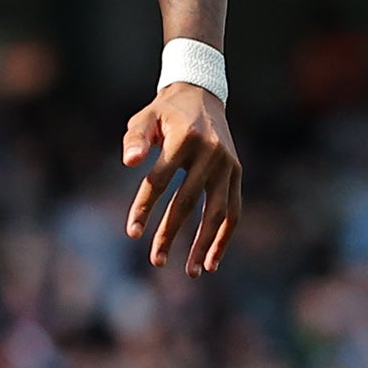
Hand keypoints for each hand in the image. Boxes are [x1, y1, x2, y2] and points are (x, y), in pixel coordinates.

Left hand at [122, 82, 240, 275]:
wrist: (201, 96)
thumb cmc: (165, 112)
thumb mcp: (144, 117)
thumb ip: (135, 139)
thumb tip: (130, 162)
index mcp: (184, 138)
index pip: (159, 180)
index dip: (145, 208)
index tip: (132, 233)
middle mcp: (210, 153)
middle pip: (188, 201)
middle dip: (170, 233)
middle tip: (156, 260)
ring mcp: (228, 165)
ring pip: (217, 212)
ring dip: (204, 244)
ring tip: (190, 271)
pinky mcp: (237, 173)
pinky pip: (234, 210)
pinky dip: (224, 237)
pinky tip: (212, 262)